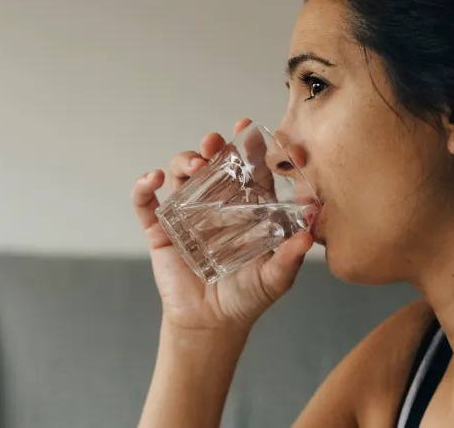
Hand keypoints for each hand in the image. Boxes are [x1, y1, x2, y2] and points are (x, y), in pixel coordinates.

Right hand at [130, 119, 313, 333]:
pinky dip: (144, 187)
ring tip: (193, 164)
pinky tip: (152, 179)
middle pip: (212, 164)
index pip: (249, 169)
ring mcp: (186, 215)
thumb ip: (290, 258)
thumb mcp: (275, 279)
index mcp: (246, 208)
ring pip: (181, 175)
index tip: (248, 130)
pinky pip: (146, 203)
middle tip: (215, 144)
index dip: (249, 147)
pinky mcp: (160, 231)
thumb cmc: (247, 298)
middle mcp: (216, 205)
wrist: (212, 324)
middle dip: (213, 147)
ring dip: (184, 160)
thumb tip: (310, 235)